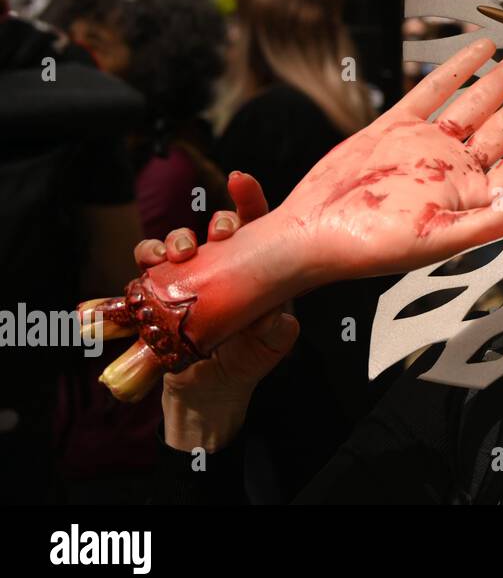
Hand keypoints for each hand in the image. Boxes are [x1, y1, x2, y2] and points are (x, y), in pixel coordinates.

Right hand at [81, 37, 502, 401]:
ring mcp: (427, 145)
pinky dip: (457, 70)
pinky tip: (480, 51)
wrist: (310, 233)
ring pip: (478, 101)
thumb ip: (492, 219)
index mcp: (471, 195)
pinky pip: (433, 91)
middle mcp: (455, 168)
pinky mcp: (395, 127)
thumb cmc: (370, 249)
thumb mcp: (438, 241)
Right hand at [115, 172, 299, 450]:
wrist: (209, 396)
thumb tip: (281, 319)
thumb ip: (276, 333)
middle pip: (221, 229)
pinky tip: (148, 266)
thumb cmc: (247, 364)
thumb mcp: (269, 349)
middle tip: (218, 232)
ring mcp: (194, 279)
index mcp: (259, 270)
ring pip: (180, 242)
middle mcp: (227, 267)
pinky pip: (149, 267)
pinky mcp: (164, 294)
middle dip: (217, 222)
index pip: (259, 227)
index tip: (240, 181)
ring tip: (178, 252)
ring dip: (175, 238)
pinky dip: (146, 260)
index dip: (249, 200)